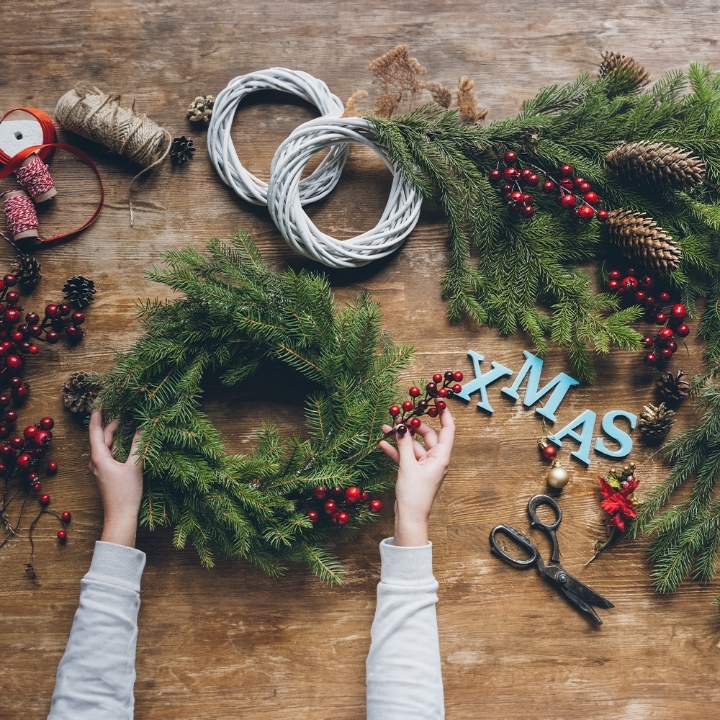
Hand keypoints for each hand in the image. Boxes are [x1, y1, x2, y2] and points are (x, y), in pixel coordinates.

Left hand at [89, 410, 143, 547]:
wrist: (120, 517)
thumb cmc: (126, 493)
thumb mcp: (135, 466)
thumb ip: (139, 445)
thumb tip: (143, 427)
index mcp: (99, 457)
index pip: (95, 430)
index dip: (98, 416)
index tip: (101, 403)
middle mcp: (96, 461)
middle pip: (102, 437)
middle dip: (112, 424)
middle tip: (123, 411)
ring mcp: (101, 468)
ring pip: (107, 446)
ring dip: (116, 435)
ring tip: (127, 423)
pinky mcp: (107, 474)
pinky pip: (110, 454)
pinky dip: (118, 445)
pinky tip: (128, 443)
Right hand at [379, 407, 454, 546]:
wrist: (410, 518)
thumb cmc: (414, 494)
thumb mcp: (408, 466)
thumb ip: (404, 444)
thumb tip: (401, 426)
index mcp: (441, 457)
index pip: (448, 430)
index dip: (444, 415)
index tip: (438, 401)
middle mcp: (435, 459)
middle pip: (428, 435)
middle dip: (413, 426)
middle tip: (400, 416)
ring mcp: (424, 465)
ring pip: (414, 445)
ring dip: (401, 438)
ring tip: (385, 428)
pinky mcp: (414, 471)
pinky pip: (406, 456)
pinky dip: (396, 450)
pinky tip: (383, 443)